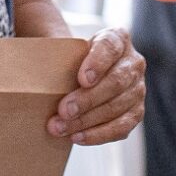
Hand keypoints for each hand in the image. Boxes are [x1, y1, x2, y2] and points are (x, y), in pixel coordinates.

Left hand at [50, 27, 144, 144]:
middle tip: (63, 110)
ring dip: (87, 120)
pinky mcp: (136, 112)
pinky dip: (98, 134)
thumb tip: (37, 75)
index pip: (110, 46)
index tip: (82, 79)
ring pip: (117, 106)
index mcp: (117, 38)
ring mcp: (138, 88)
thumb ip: (59, 57)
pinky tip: (77, 137)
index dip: (98, 63)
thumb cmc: (73, 61)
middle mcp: (133, 62)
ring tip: (61, 128)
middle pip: (115, 81)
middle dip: (87, 99)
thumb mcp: (68, 50)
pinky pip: (121, 127)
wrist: (84, 74)